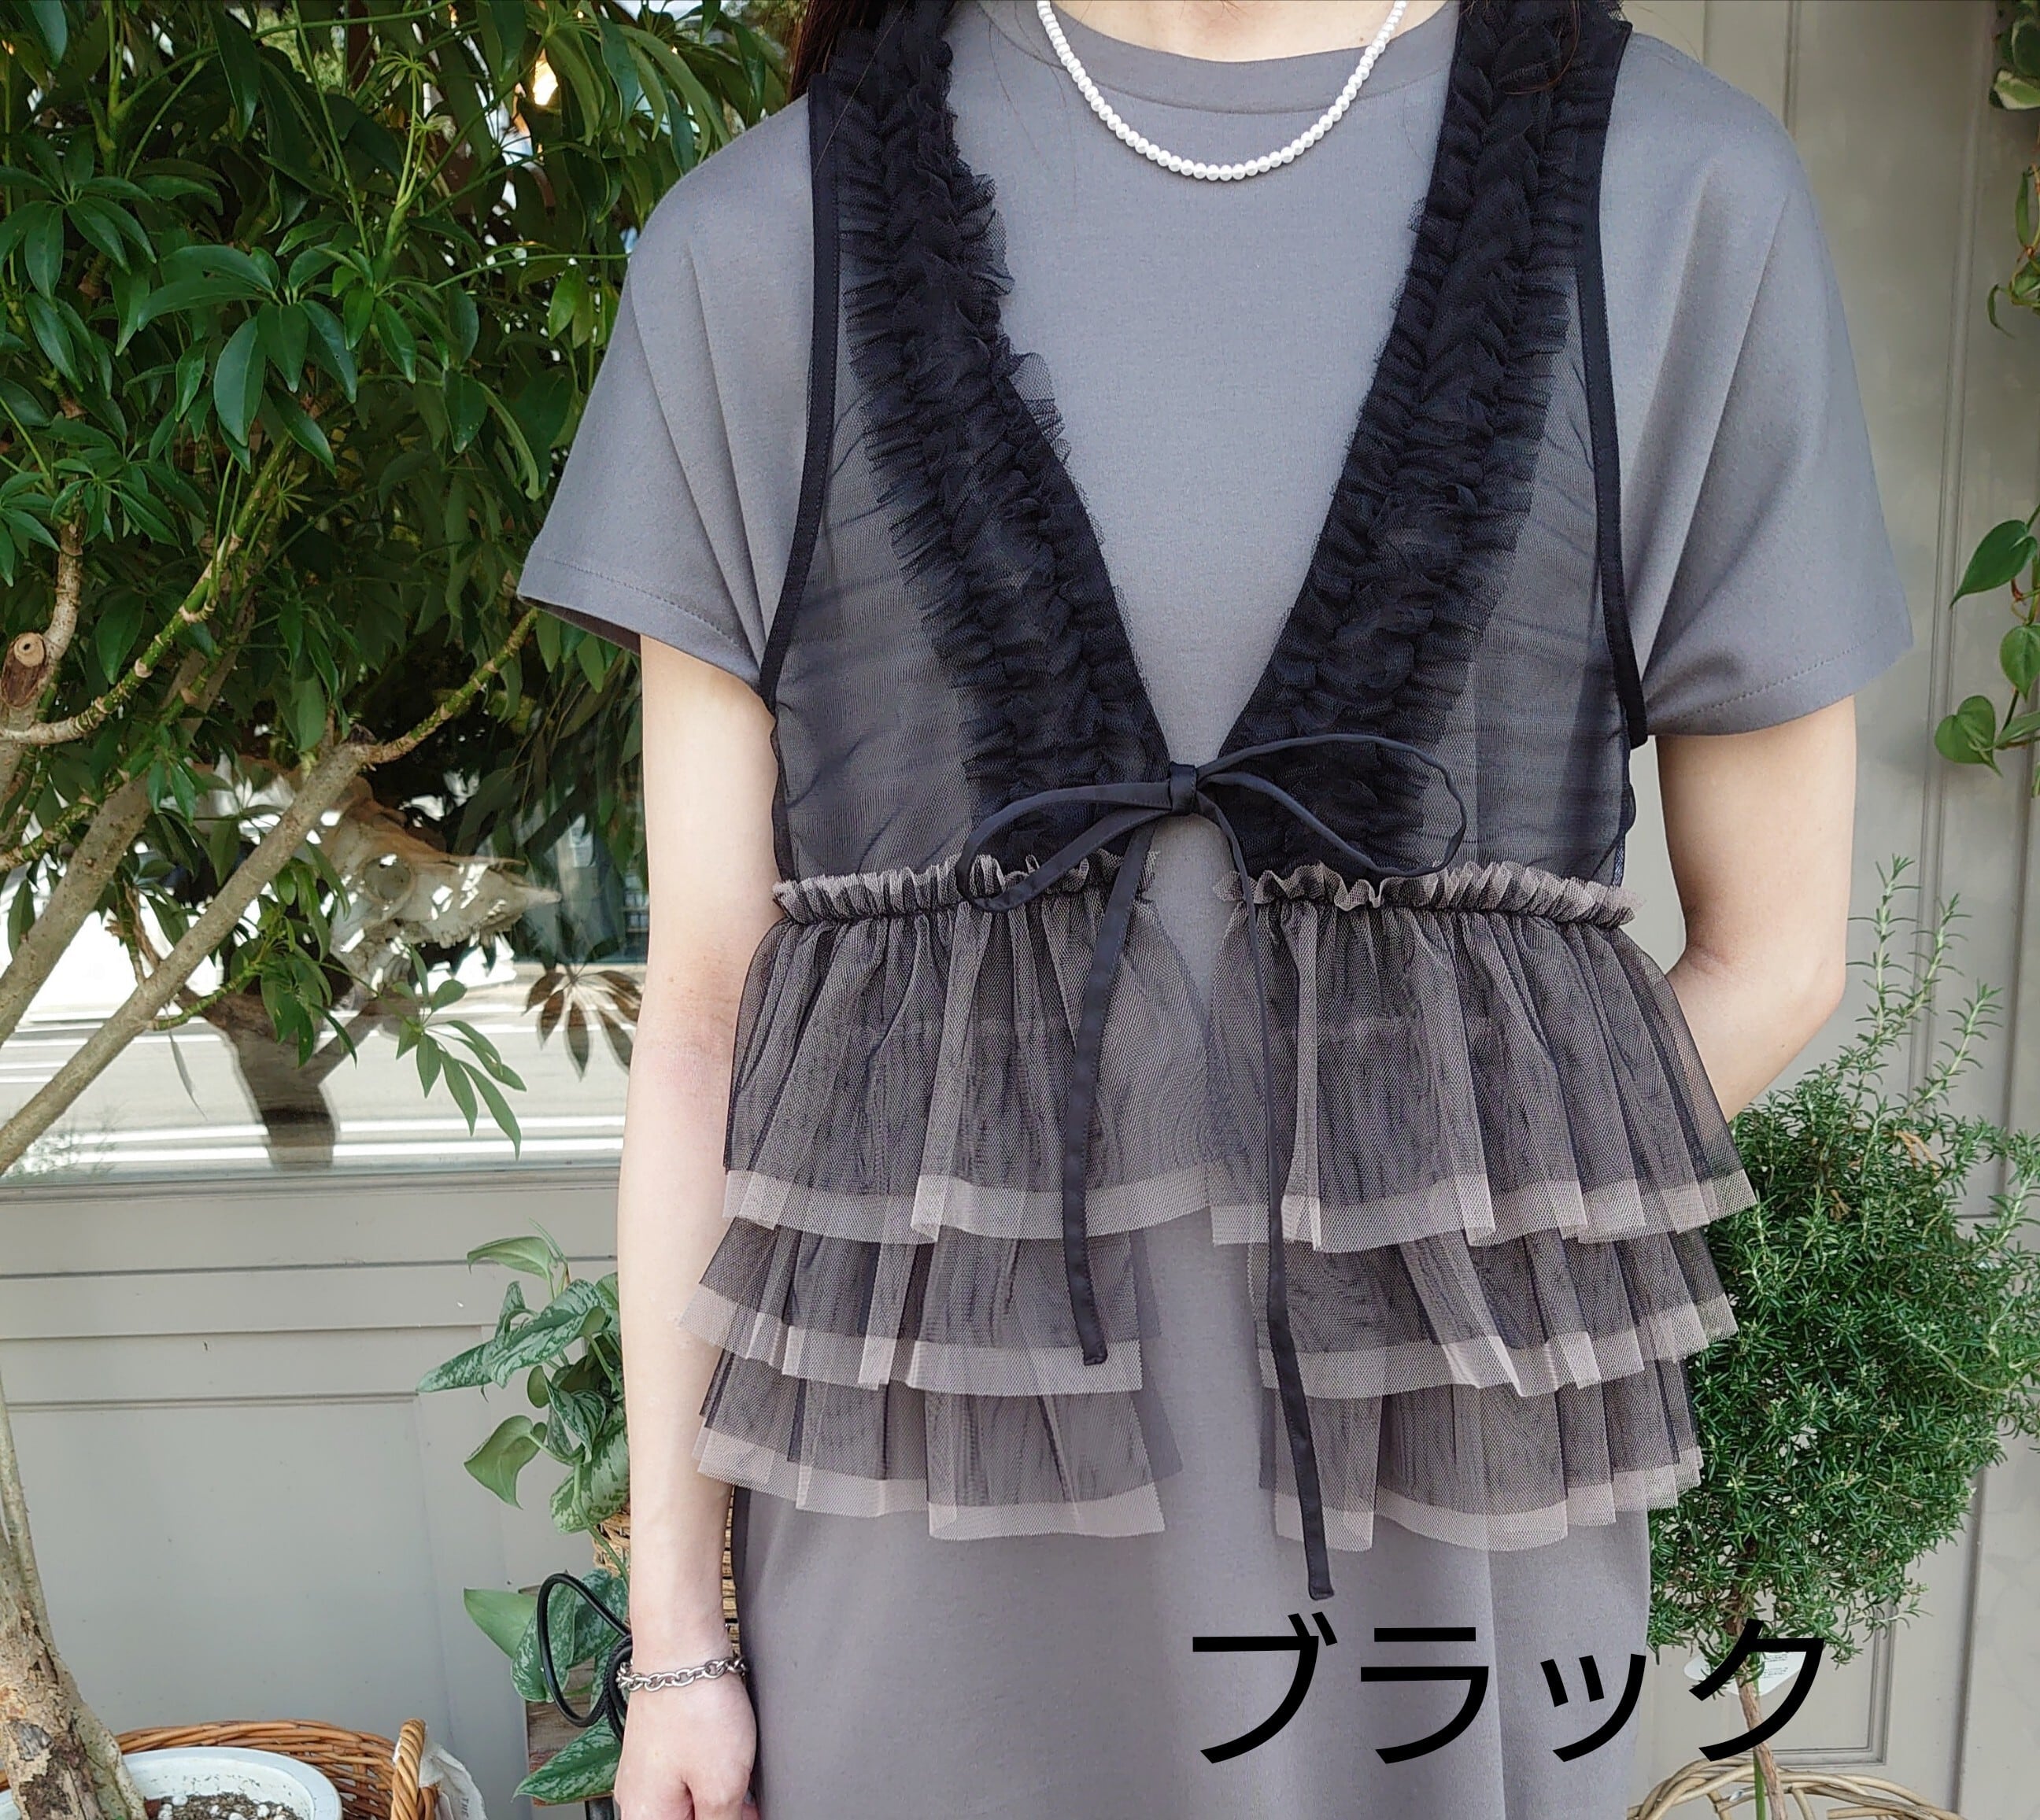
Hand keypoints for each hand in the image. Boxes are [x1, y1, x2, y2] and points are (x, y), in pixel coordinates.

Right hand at [613, 1671, 759, 1819]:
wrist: (680, 1643)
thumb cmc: (694, 1706)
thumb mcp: (721, 1784)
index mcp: (645, 1816)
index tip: (744, 1811)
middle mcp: (638, 1796)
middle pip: (687, 1819)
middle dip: (722, 1811)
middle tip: (746, 1793)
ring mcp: (648, 1768)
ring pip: (690, 1799)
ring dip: (719, 1793)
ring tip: (738, 1765)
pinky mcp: (661, 1743)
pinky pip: (688, 1773)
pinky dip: (712, 1770)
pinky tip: (730, 1751)